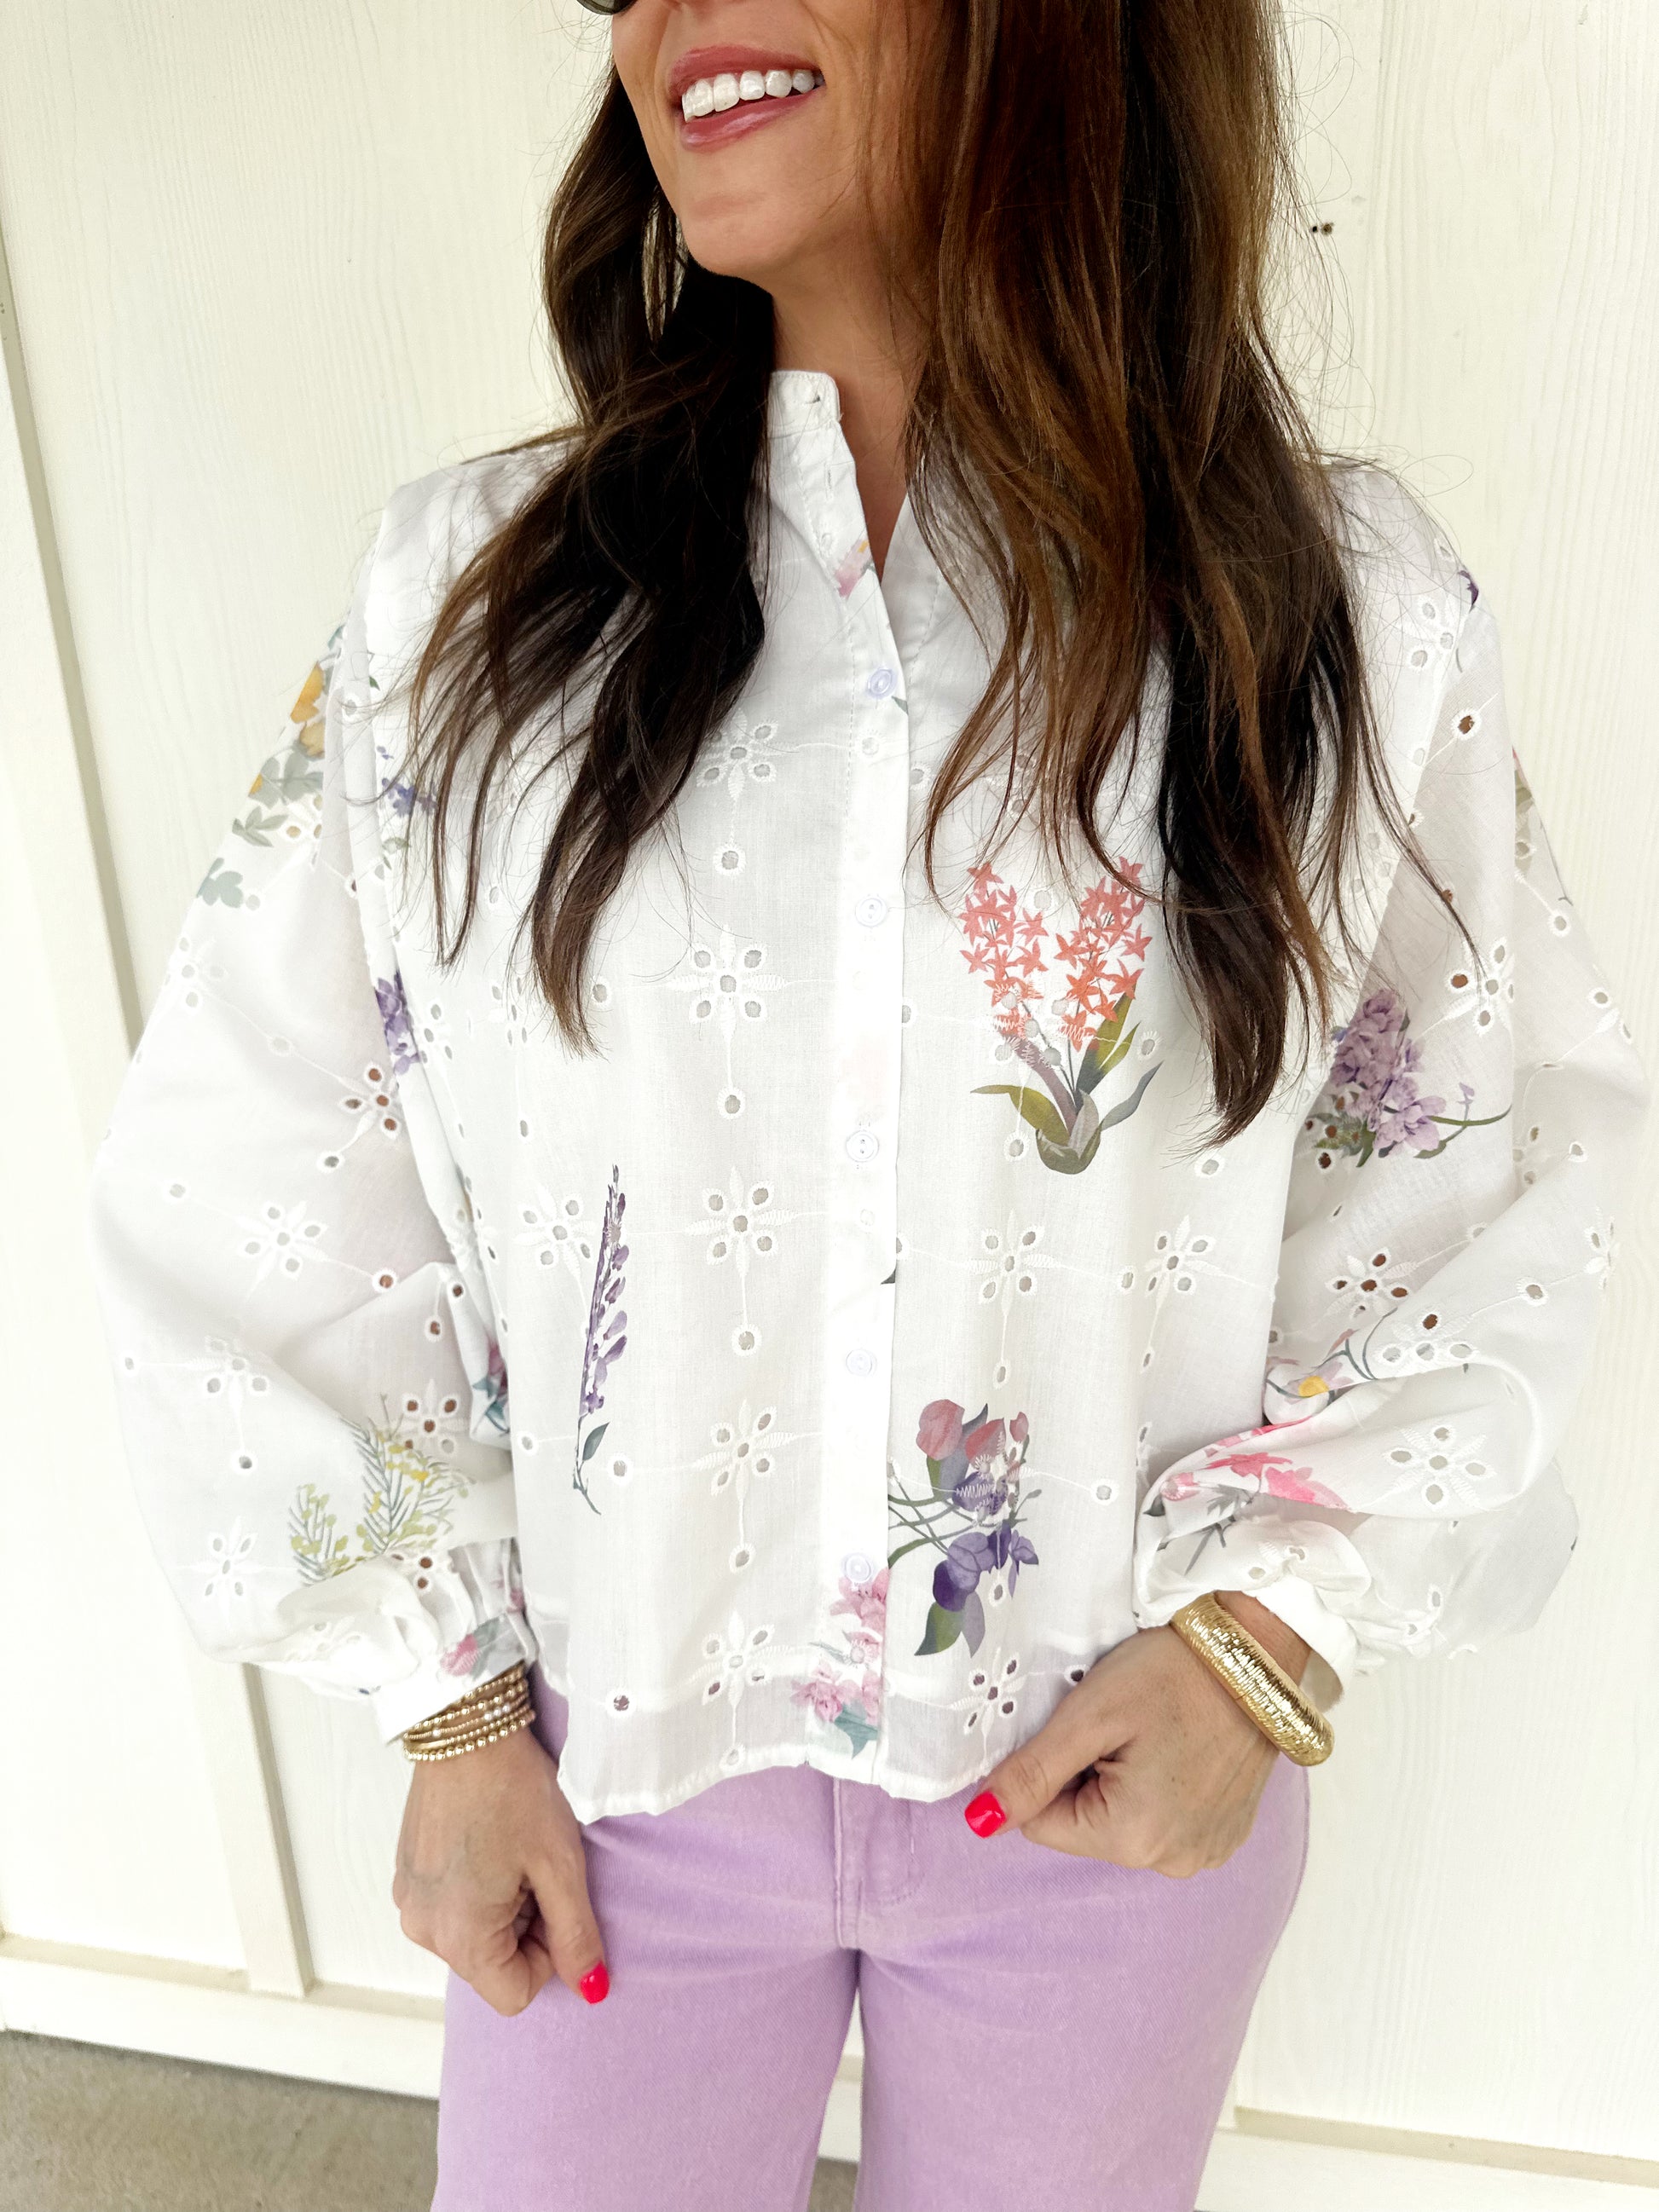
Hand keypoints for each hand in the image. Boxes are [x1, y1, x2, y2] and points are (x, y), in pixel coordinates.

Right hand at [393, 1721, 607, 2014]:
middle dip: (526, 1927)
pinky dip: (478, 1888)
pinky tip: (489, 1840)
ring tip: (513, 1849)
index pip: (515, 1993)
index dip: (549, 1957)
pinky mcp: (406, 1876)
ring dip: (503, 1907)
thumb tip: (591, 1990)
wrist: (465, 1727)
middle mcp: (423, 1929)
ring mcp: (410, 1902)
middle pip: (492, 1965)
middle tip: (537, 1867)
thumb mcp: (560, 1866)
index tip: (555, 1902)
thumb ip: (576, 1936)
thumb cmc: (515, 1791)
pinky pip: (451, 1907)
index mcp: (460, 1937)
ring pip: (473, 1936)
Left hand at [965, 1593, 1311, 1876]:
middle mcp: (1173, 1862)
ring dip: (1123, 1780)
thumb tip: (982, 1822)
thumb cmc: (1173, 1674)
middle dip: (1088, 1775)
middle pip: (1085, 1825)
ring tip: (1155, 1731)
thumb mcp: (1089, 1715)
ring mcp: (1205, 1851)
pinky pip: (1164, 1819)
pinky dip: (1160, 1785)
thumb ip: (1032, 1773)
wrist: (1259, 1652)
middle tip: (1124, 1724)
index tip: (1086, 1728)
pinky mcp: (1225, 1834)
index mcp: (1133, 1840)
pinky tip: (1180, 1745)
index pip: (1043, 1823)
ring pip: (1122, 1822)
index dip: (1049, 1769)